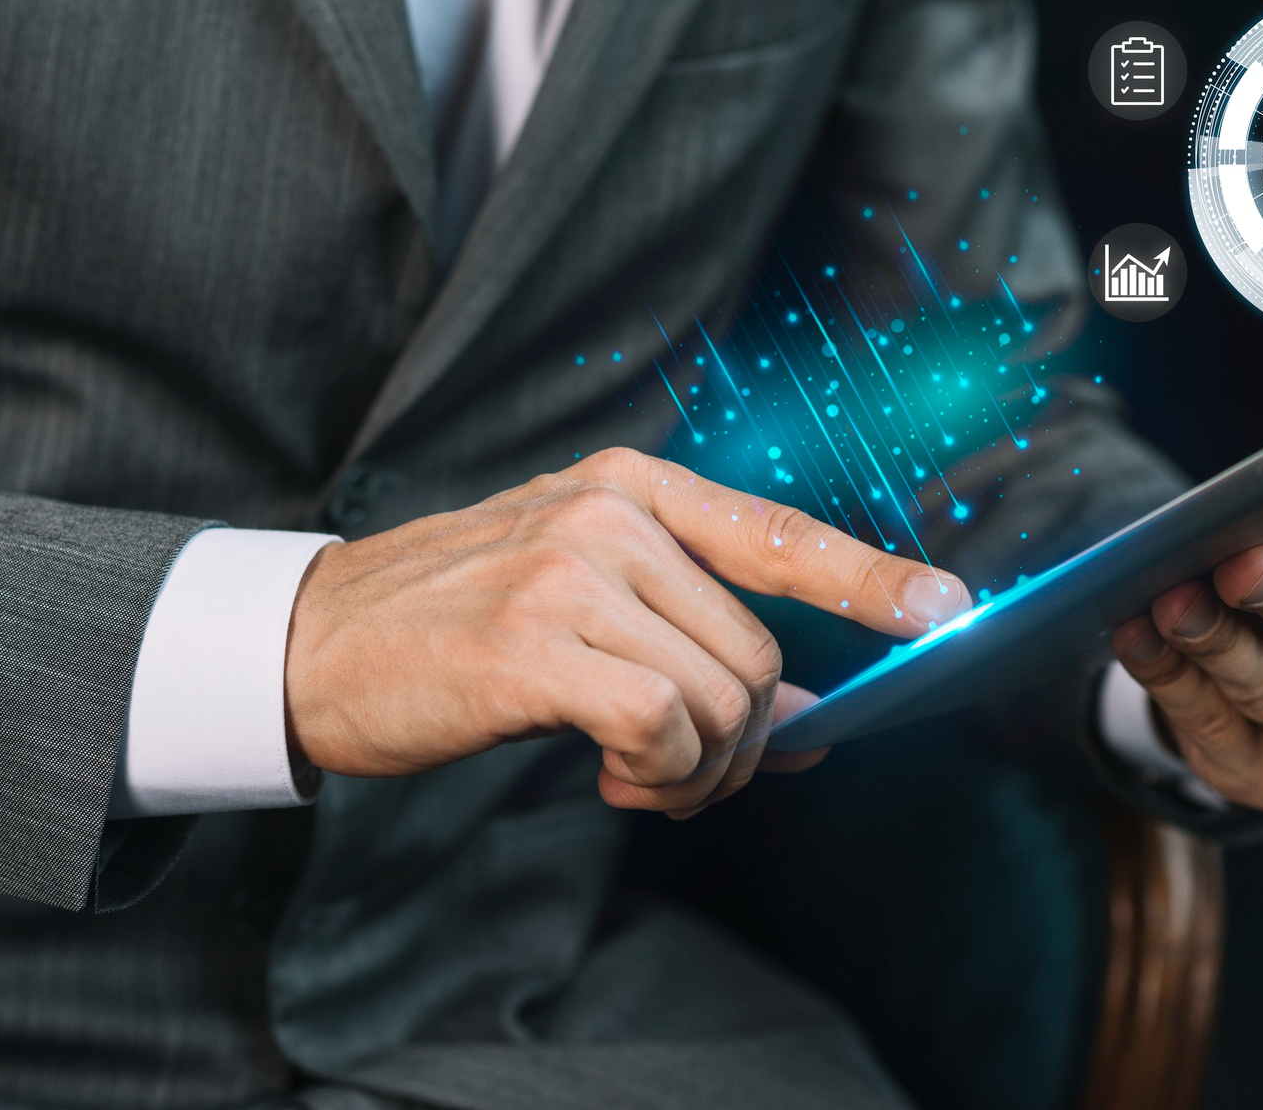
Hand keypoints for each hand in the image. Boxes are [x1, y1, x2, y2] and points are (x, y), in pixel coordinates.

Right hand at [284, 448, 969, 815]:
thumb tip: (810, 723)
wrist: (314, 643)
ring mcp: (569, 572)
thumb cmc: (459, 626)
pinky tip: (611, 773)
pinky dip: (658, 775)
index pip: (780, 532)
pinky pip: (663, 727)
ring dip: (700, 770)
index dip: (870, 577)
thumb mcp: (584, 605)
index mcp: (632, 487)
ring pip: (724, 697)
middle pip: (762, 652)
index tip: (949, 610)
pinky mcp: (532, 645)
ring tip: (639, 775)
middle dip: (746, 740)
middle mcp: (610, 514)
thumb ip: (694, 641)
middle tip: (683, 772)